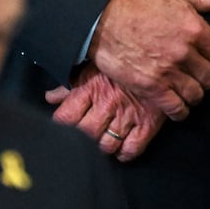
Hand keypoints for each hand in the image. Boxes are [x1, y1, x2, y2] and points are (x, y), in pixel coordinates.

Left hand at [45, 62, 165, 161]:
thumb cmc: (122, 59)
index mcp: (90, 88)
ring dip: (103, 146)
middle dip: (83, 139)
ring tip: (104, 140)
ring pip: (107, 145)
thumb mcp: (92, 66)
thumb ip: (69, 85)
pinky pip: (132, 149)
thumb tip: (50, 98)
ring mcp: (128, 116)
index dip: (62, 125)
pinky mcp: (148, 124)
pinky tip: (121, 147)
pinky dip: (124, 153)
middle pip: (86, 134)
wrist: (159, 55)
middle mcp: (107, 104)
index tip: (65, 127)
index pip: (66, 117)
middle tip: (87, 135)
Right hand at [89, 0, 209, 119]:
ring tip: (187, 89)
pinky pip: (176, 108)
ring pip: (196, 95)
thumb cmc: (140, 4)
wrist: (102, 18)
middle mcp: (184, 52)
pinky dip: (180, 111)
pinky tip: (177, 105)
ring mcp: (167, 71)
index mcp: (195, 28)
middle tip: (198, 75)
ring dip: (194, 94)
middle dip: (208, 78)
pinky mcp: (151, 87)